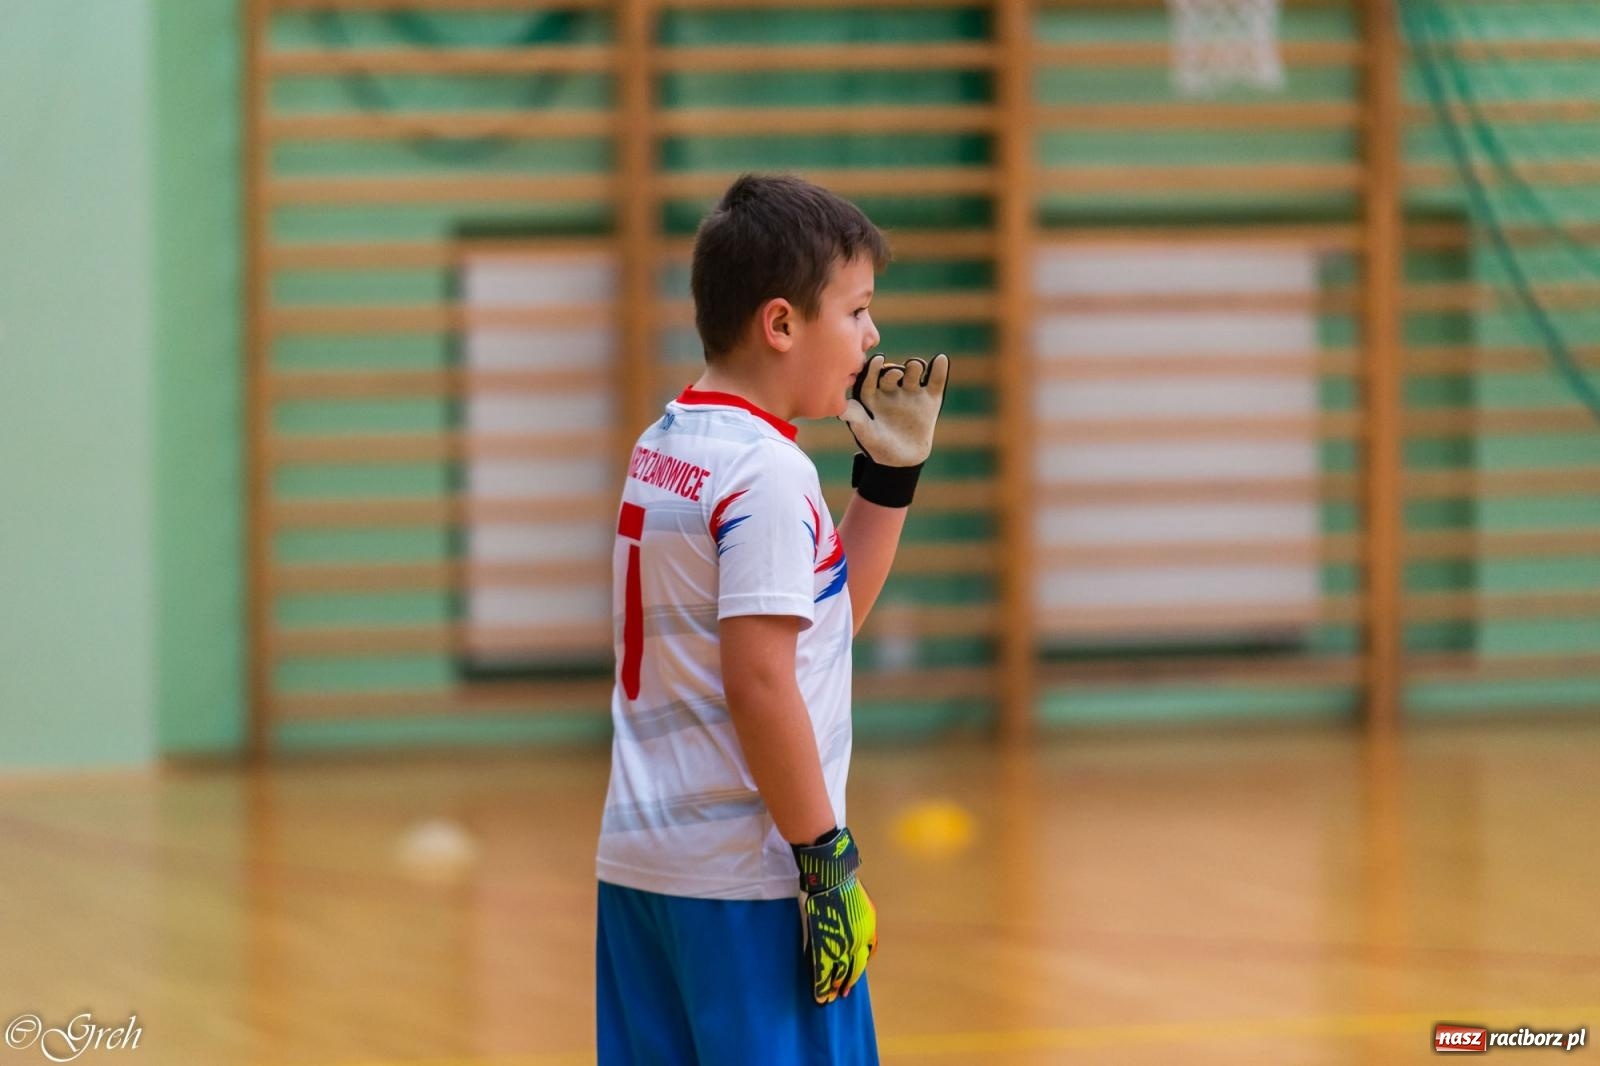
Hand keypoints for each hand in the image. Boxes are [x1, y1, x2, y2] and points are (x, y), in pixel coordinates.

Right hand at [793, 827, 877, 1004]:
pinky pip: (824, 971)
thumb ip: (859, 918)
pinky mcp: (825, 946)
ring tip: (829, 999)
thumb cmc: (843, 883)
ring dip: (833, 987)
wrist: (832, 877)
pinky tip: (820, 994)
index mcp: (869, 929)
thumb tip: (855, 928)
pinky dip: (822, 985)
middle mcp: (859, 941)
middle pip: (855, 968)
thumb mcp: (861, 902)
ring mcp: (842, 944)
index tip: (852, 976)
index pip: (866, 955)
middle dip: (848, 982)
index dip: (858, 966)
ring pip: (840, 973)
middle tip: (842, 994)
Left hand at [838, 354, 948, 507]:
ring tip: (915, 367)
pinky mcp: (930, 399)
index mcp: (873, 394)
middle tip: (896, 374)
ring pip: (914, 372)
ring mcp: (912, 393)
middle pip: (894, 372)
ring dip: (915, 366)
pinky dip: (939, 369)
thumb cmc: (877, 446)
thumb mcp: (865, 432)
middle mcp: (892, 389)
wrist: (901, 461)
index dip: (874, 367)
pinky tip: (940, 359)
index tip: (877, 361)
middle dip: (895, 371)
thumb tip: (841, 407)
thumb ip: (856, 417)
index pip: (872, 376)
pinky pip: (935, 380)